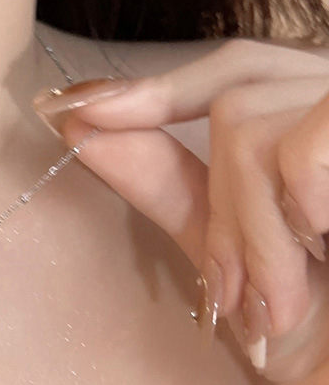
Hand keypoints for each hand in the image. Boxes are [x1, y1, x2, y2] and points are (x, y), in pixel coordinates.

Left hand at [31, 39, 328, 384]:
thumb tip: (82, 127)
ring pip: (259, 135)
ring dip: (259, 236)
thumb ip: (168, 182)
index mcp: (313, 111)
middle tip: (238, 292)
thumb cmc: (313, 314)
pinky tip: (323, 244)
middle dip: (223, 206)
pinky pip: (305, 150)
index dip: (160, 89)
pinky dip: (297, 208)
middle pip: (236, 104)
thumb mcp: (231, 246)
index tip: (79, 113)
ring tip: (286, 301)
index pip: (235, 70)